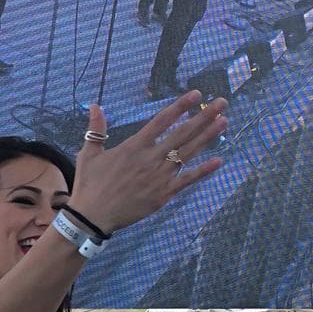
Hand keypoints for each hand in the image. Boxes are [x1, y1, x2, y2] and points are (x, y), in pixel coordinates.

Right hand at [67, 96, 227, 235]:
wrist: (92, 217)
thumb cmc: (89, 185)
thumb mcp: (89, 154)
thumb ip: (96, 130)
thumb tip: (96, 105)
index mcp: (134, 146)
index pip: (161, 121)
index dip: (180, 106)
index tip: (196, 94)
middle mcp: (150, 158)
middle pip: (182, 133)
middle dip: (203, 117)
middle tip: (222, 103)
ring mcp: (159, 176)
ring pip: (188, 153)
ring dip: (207, 137)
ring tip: (223, 122)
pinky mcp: (163, 194)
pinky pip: (187, 180)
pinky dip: (203, 171)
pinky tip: (218, 160)